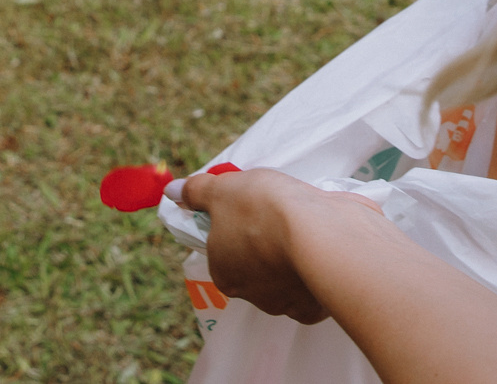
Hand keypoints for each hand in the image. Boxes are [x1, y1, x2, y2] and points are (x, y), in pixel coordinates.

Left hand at [179, 168, 389, 321]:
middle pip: (257, 265)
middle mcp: (254, 297)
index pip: (224, 250)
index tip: (253, 207)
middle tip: (280, 213)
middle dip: (267, 241)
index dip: (237, 224)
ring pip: (289, 275)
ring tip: (306, 224)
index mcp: (224, 275)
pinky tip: (323, 244)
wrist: (320, 234)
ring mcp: (290, 305)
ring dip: (294, 254)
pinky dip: (320, 265)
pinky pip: (317, 282)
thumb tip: (172, 191)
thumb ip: (196, 192)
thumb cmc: (262, 211)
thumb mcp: (222, 190)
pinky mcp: (321, 305)